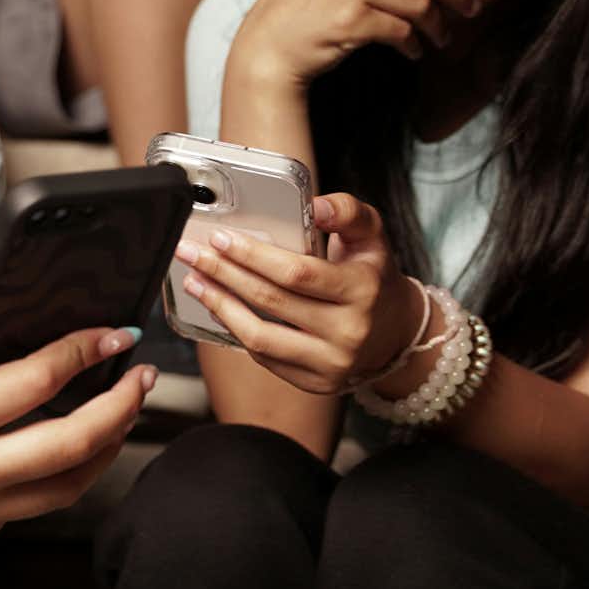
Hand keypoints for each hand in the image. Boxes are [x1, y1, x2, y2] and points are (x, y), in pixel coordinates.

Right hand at [0, 293, 153, 562]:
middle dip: (120, 404)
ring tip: (123, 411)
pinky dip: (63, 477)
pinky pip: (31, 509)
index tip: (113, 331)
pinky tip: (64, 445)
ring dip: (107, 448)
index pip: (35, 381)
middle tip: (142, 371)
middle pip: (74, 443)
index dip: (84, 351)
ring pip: (67, 488)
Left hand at [174, 193, 429, 395]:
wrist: (396, 333)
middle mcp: (349, 331)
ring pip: (261, 338)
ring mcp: (332, 363)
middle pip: (271, 301)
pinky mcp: (316, 383)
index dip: (253, 256)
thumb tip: (316, 205)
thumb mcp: (371, 237)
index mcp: (363, 290)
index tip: (221, 238)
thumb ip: (347, 211)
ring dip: (220, 307)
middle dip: (223, 274)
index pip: (297, 273)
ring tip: (195, 282)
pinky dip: (236, 331)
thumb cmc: (374, 277)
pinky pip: (265, 358)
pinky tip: (219, 308)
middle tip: (192, 253)